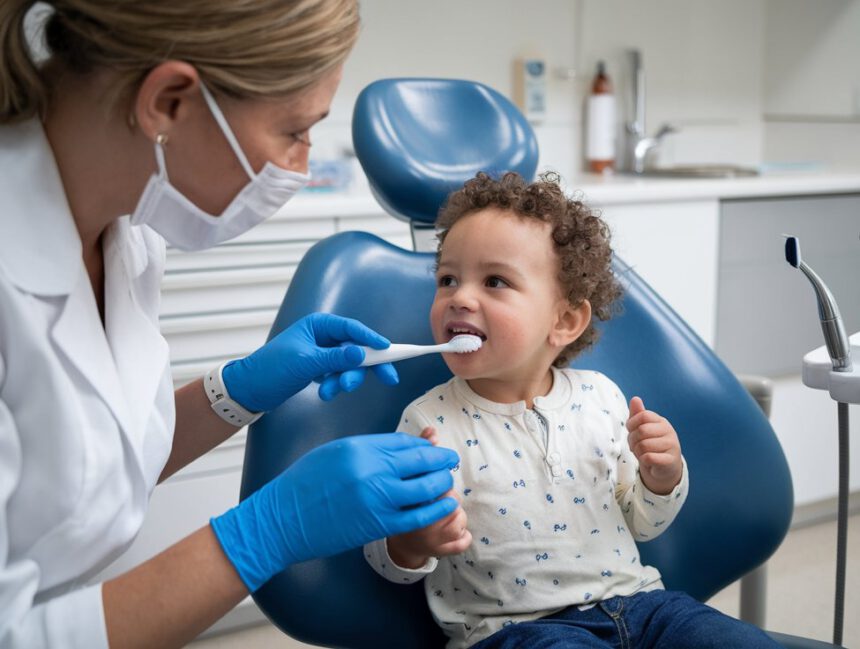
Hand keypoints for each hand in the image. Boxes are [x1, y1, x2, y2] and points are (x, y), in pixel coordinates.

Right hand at [210, 433, 459, 591]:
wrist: (282, 519)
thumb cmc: (304, 484)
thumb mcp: (334, 453)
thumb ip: (367, 449)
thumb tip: (399, 448)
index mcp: (359, 447)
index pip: (403, 442)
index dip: (423, 444)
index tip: (433, 446)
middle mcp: (371, 469)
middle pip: (420, 460)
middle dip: (440, 459)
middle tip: (451, 460)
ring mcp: (377, 498)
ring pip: (425, 487)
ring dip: (442, 482)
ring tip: (447, 481)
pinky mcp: (379, 524)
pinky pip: (418, 515)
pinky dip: (436, 509)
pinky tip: (447, 504)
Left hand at [222, 312, 398, 410]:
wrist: (250, 390)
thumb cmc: (270, 369)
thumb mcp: (305, 362)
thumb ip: (335, 359)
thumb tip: (360, 353)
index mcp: (318, 325)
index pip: (352, 329)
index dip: (372, 339)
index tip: (389, 349)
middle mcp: (322, 337)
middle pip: (356, 348)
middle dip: (365, 366)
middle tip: (385, 378)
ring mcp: (322, 354)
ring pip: (349, 365)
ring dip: (345, 380)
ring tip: (330, 392)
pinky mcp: (320, 369)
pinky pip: (338, 375)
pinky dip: (335, 385)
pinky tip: (324, 393)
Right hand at [387, 425, 470, 568]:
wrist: (391, 541)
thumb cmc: (398, 500)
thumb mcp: (403, 475)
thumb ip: (419, 452)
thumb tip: (433, 430)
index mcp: (405, 496)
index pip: (432, 478)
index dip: (439, 472)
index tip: (439, 471)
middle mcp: (416, 519)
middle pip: (450, 496)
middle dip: (446, 493)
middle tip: (437, 495)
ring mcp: (428, 537)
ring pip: (460, 516)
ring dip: (455, 513)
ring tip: (439, 514)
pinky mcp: (439, 551)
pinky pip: (463, 539)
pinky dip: (462, 535)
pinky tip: (450, 531)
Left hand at [626, 397, 682, 494]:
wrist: (664, 468)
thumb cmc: (651, 446)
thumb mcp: (642, 429)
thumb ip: (638, 414)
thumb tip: (635, 398)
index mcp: (661, 421)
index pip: (643, 415)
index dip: (632, 424)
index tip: (632, 432)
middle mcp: (669, 431)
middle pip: (642, 431)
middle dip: (633, 440)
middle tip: (635, 446)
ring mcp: (672, 446)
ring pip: (643, 445)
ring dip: (638, 452)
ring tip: (642, 453)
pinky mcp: (671, 461)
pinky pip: (649, 458)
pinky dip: (643, 460)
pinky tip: (648, 461)